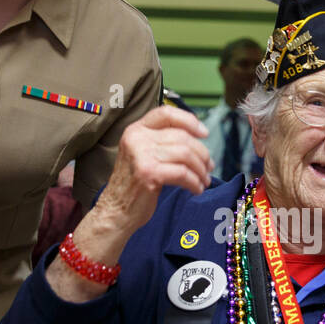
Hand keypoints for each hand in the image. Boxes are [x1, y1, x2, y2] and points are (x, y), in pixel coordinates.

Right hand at [94, 106, 212, 234]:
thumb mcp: (143, 155)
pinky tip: (196, 189)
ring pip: (185, 154)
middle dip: (202, 153)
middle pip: (182, 136)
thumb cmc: (134, 185)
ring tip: (204, 180)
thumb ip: (162, 142)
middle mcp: (137, 138)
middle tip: (209, 166)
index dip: (189, 120)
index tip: (204, 133)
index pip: (166, 113)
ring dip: (200, 169)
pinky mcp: (148, 173)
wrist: (116, 210)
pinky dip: (194, 182)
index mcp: (136, 130)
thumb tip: (197, 139)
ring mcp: (141, 155)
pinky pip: (182, 173)